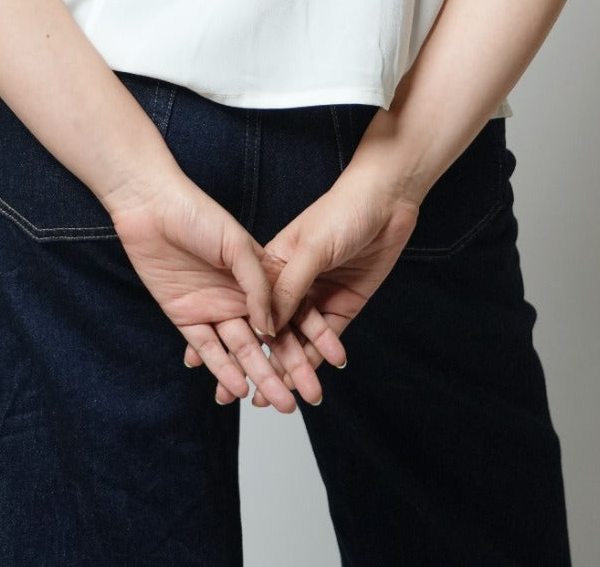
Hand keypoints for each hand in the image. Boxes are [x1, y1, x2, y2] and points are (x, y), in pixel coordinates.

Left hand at [110, 168, 340, 414]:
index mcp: (259, 274)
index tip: (337, 359)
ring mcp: (213, 308)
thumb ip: (257, 285)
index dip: (315, 336)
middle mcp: (239, 296)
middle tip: (313, 397)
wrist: (151, 206)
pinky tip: (241, 388)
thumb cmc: (198, 214)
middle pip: (271, 339)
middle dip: (293, 368)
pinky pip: (208, 349)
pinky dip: (224, 369)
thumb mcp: (237, 245)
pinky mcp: (185, 317)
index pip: (293, 311)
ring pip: (242, 351)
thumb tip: (270, 326)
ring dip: (261, 377)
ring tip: (282, 403)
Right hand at [183, 166, 421, 406]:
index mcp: (273, 264)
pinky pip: (326, 339)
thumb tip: (266, 326)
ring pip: (298, 341)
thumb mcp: (310, 248)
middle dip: (255, 364)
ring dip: (285, 370)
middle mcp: (292, 284)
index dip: (232, 339)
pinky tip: (303, 380)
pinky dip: (315, 360)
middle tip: (238, 397)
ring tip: (270, 399)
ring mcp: (318, 296)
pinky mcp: (343, 304)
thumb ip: (289, 287)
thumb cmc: (342, 212)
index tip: (212, 369)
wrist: (387, 200)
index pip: (250, 310)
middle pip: (272, 331)